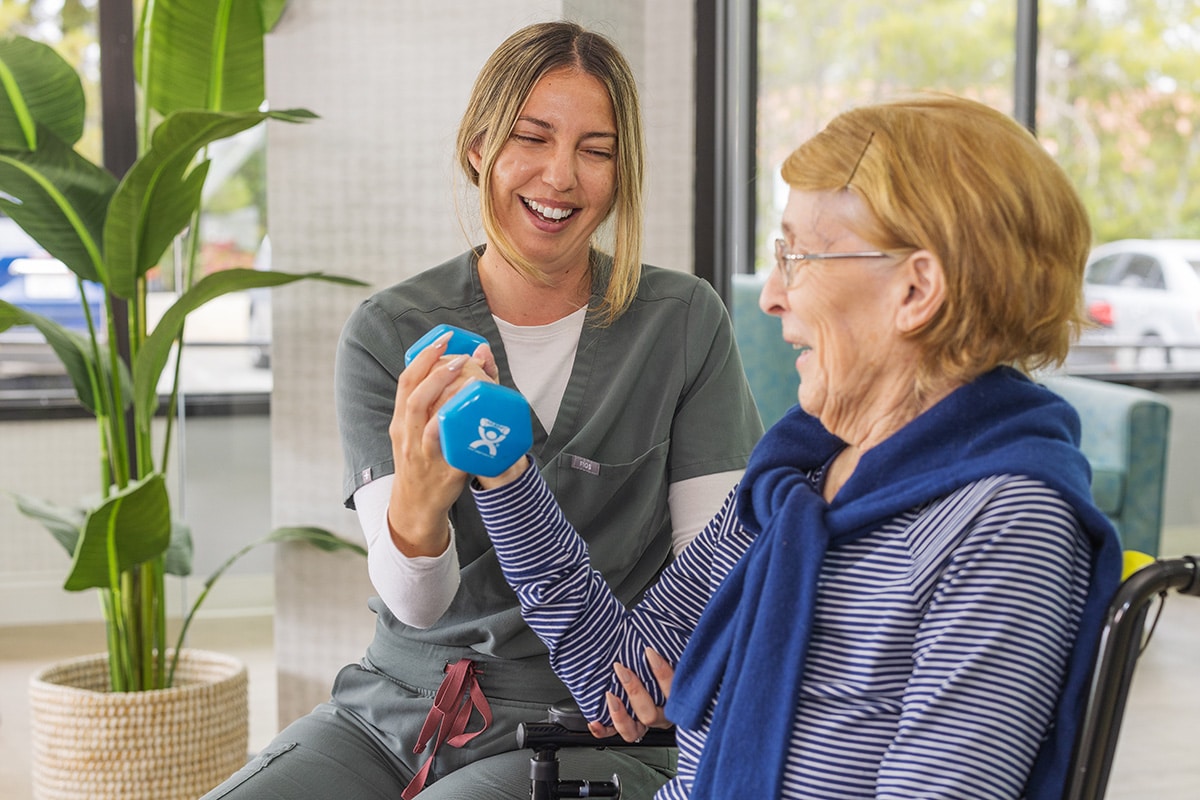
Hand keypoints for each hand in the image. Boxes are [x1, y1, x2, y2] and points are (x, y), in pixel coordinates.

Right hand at [386, 333, 497, 556]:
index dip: (424, 357)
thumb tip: (466, 366)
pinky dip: (447, 428)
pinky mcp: (438, 471)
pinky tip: (462, 415)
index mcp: (401, 421)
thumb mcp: (421, 432)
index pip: (406, 381)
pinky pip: (440, 446)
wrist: (415, 507)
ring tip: (466, 376)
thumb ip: (438, 404)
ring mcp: (419, 452)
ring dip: (442, 393)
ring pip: (423, 417)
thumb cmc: (423, 463)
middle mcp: (405, 434)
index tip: (444, 339)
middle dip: (435, 369)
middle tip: (459, 355)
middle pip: (413, 394)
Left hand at [587, 647, 674, 742]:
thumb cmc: (654, 657)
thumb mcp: (669, 651)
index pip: (673, 691)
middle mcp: (660, 715)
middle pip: (649, 715)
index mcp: (676, 699)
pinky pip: (613, 734)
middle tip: (621, 669)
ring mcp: (642, 724)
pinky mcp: (625, 726)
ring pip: (632, 732)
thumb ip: (669, 646)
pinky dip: (602, 729)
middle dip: (634, 691)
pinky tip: (594, 721)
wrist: (644, 669)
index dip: (662, 672)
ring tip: (609, 696)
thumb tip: (660, 634)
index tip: (649, 652)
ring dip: (619, 715)